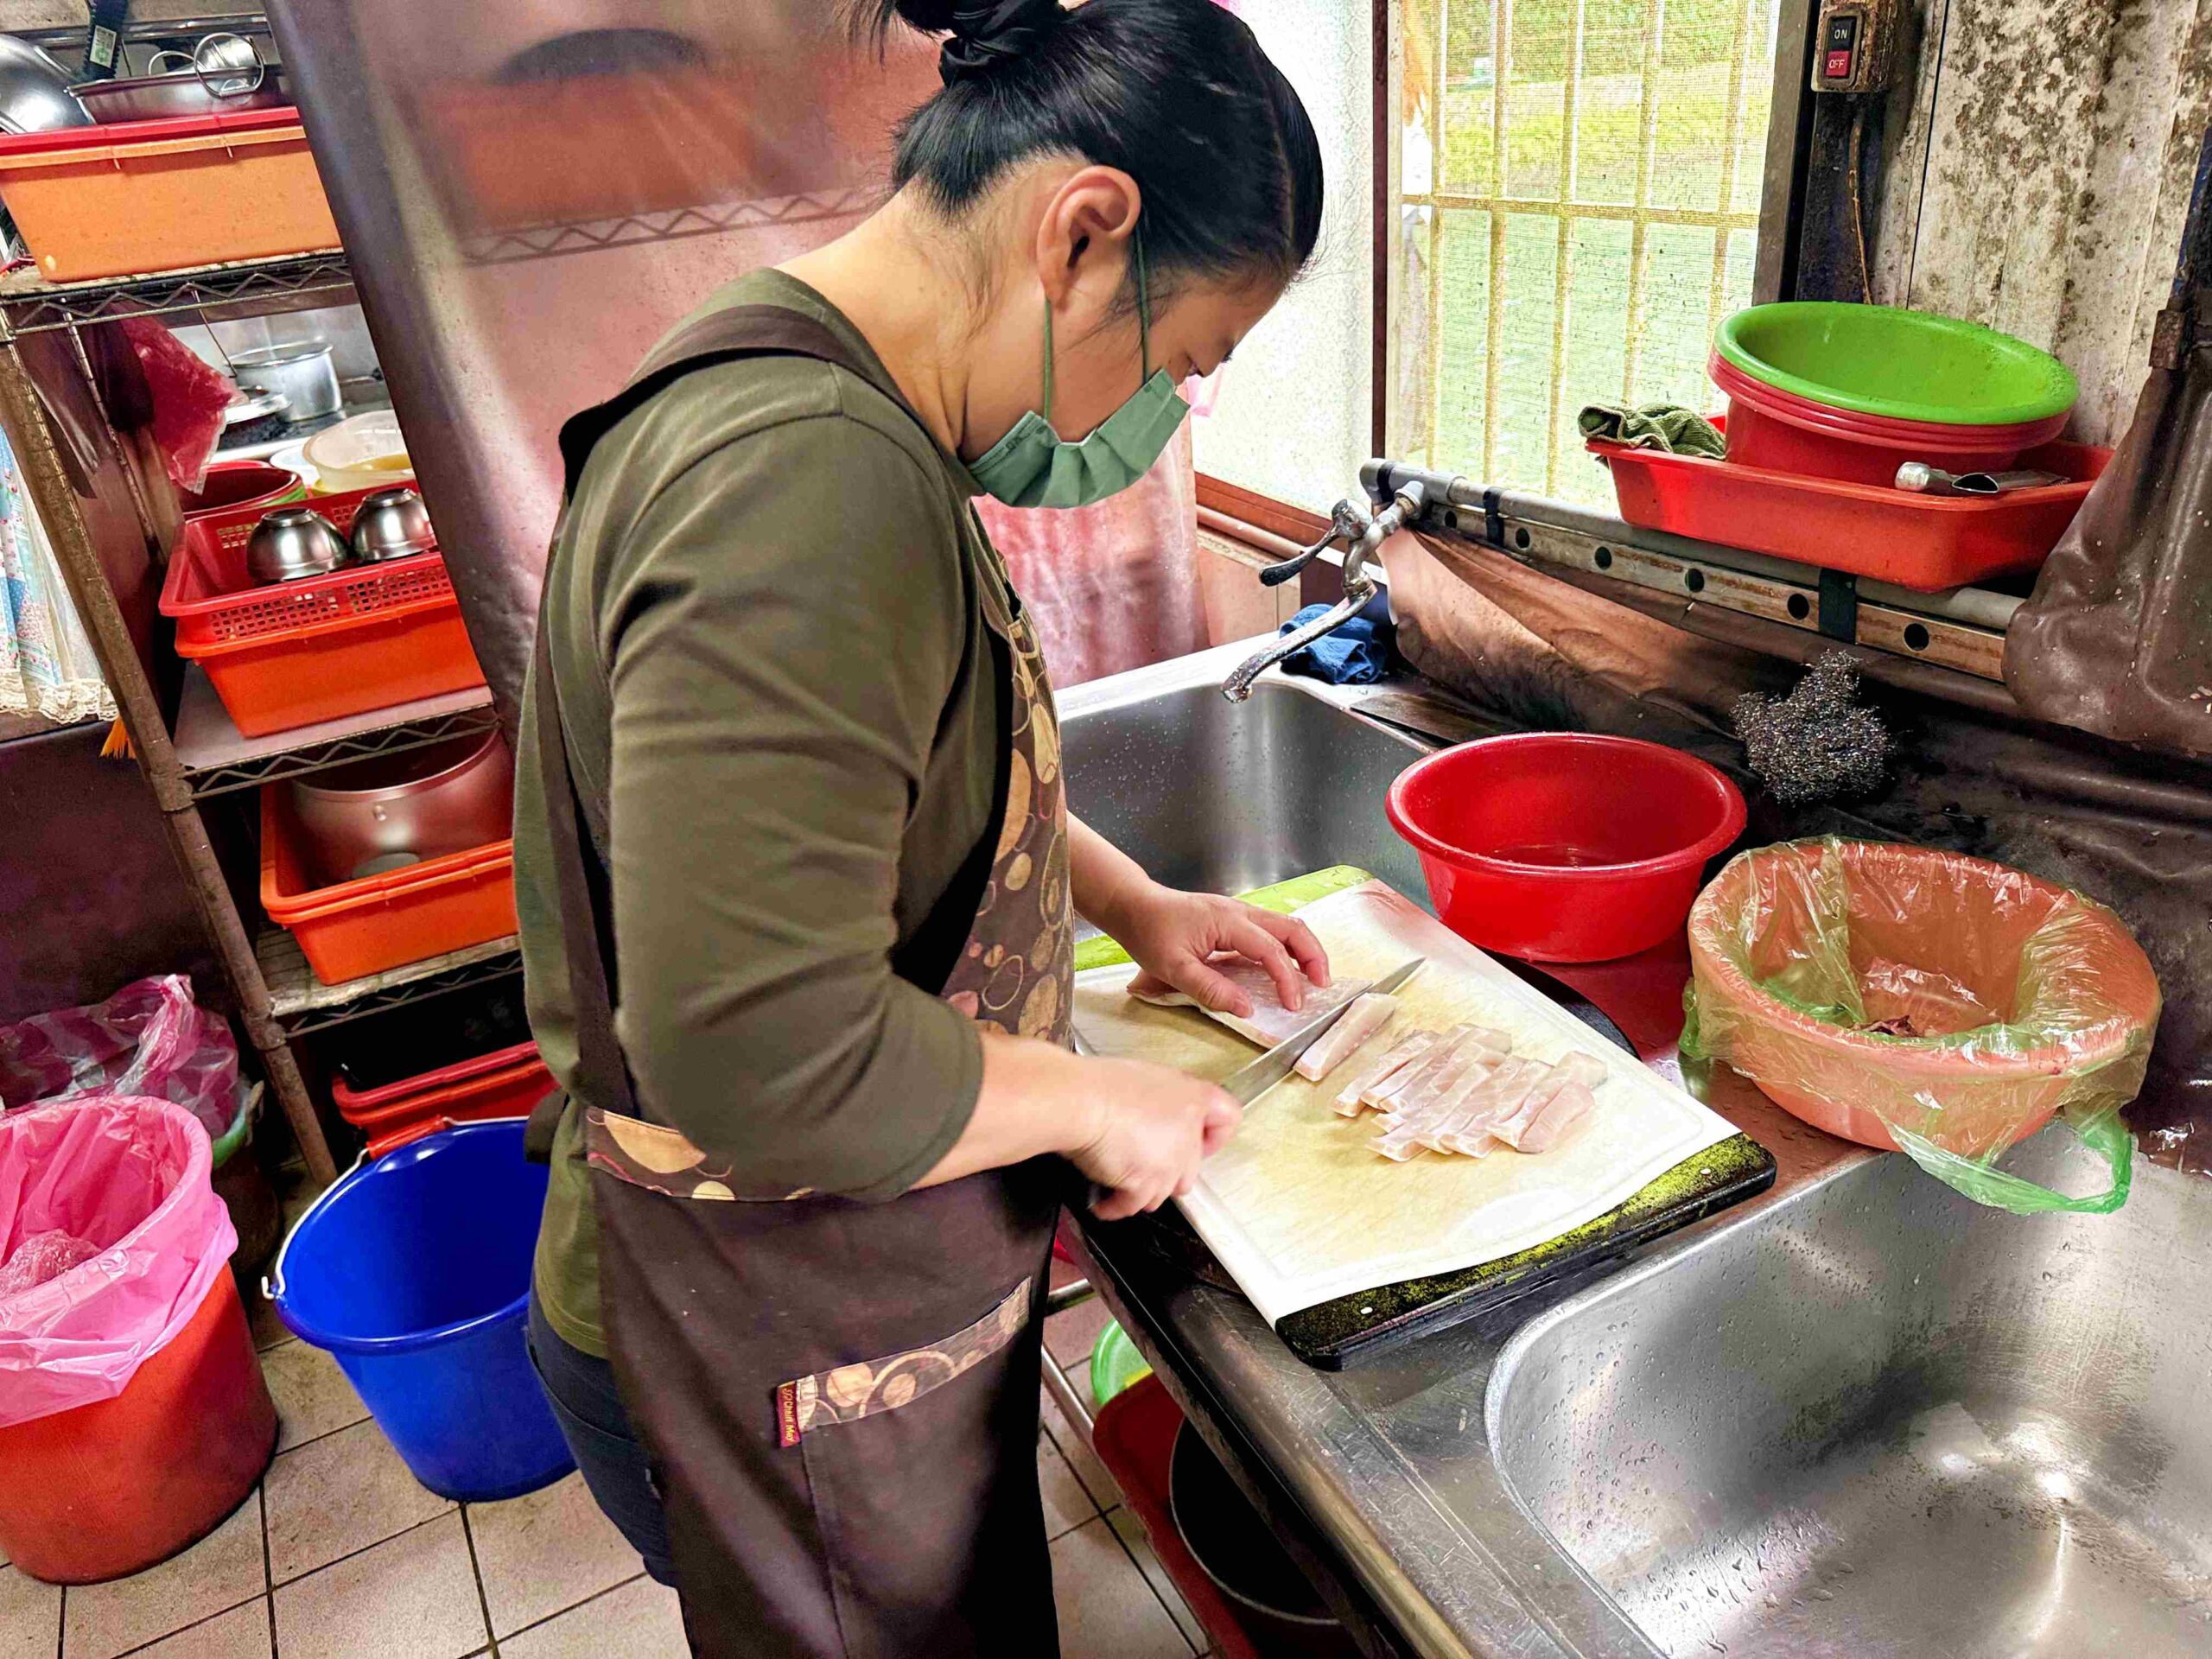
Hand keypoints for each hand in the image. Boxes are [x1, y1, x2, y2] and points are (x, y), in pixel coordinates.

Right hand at [1070, 1058, 1243, 1219]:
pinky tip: (1101, 1200)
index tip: (1199, 1141)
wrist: (1077, 1102)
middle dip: (1167, 1173)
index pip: (1228, 1119)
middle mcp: (1187, 1134)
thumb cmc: (1100, 1084)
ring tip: (1117, 1179)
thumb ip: (1165, 1100)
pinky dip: (1114, 1206)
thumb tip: (1158, 1115)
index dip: (1214, 1135)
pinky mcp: (1144, 1186)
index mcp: (1193, 1099)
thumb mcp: (1145, 1078)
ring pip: (1162, 1193)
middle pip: (1191, 1170)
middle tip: (1141, 1162)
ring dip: (1140, 1191)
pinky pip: (1131, 1206)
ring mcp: (1168, 1164)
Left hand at [1108, 883, 1330, 1018]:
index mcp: (1228, 922)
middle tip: (1322, 986)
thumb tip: (1248, 1010)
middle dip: (1314, 956)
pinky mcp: (1234, 918)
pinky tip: (1288, 967)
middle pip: (1292, 927)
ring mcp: (1239, 912)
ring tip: (1313, 979)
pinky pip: (1271, 930)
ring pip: (1286, 925)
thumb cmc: (1149, 933)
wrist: (1133, 905)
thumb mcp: (1173, 969)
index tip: (1293, 1006)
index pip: (1271, 950)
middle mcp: (1240, 911)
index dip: (1287, 979)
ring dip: (1304, 950)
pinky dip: (1288, 947)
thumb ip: (1211, 990)